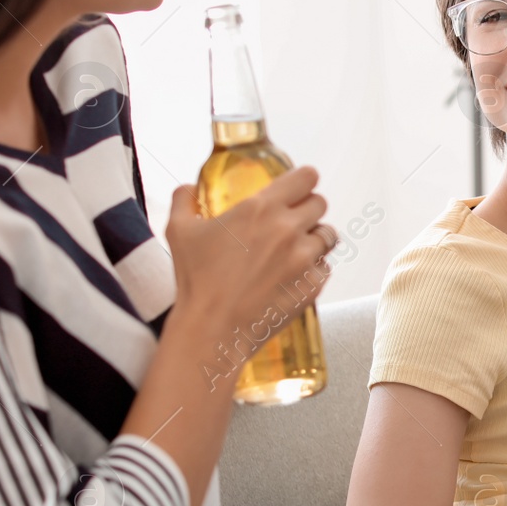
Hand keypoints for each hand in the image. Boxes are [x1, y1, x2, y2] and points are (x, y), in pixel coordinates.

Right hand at [166, 167, 331, 350]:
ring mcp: (305, 258)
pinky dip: (313, 268)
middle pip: (320, 203)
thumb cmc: (196, 280)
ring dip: (314, 237)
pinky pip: (325, 267)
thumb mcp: (179, 231)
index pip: (306, 177)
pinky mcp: (313, 284)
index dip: (304, 180)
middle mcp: (289, 229)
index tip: (299, 186)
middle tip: (292, 220)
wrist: (213, 328)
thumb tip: (187, 188)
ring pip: (328, 235)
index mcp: (261, 208)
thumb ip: (184, 199)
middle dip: (307, 208)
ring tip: (295, 248)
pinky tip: (293, 275)